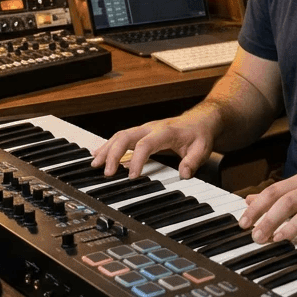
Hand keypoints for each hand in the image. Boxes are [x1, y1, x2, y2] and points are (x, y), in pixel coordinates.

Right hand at [90, 112, 219, 178]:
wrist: (201, 119)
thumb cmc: (199, 134)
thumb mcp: (202, 149)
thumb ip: (193, 162)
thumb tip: (184, 174)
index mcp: (165, 132)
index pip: (146, 144)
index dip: (136, 160)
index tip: (132, 176)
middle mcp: (151, 128)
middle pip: (126, 136)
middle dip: (113, 153)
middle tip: (106, 172)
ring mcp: (145, 129)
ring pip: (120, 135)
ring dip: (106, 149)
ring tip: (95, 164)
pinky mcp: (141, 132)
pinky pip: (121, 136)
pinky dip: (108, 145)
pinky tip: (98, 154)